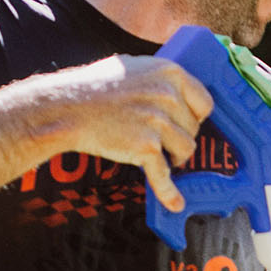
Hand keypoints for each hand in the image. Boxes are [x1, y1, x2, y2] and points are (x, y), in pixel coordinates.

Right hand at [27, 54, 213, 211]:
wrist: (66, 108)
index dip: (196, 117)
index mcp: (170, 72)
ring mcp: (158, 121)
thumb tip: (179, 92)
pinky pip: (165, 175)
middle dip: (178, 137)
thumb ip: (159, 78)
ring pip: (186, 151)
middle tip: (157, 138)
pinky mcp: (146, 146)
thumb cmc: (93, 88)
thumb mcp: (133, 67)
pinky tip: (174, 203)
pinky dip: (169, 192)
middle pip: (194, 129)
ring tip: (152, 153)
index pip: (205, 102)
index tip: (187, 124)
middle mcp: (168, 94)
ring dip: (172, 157)